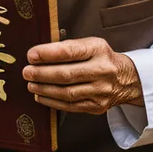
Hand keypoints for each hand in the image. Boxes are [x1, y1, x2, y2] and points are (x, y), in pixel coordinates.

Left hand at [22, 36, 143, 113]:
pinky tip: (40, 96)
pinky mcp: (96, 107)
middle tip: (27, 72)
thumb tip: (38, 55)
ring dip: (45, 89)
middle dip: (42, 74)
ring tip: (31, 84)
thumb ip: (68, 48)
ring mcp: (100, 91)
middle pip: (67, 74)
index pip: (71, 51)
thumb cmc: (100, 58)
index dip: (49, 53)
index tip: (31, 55)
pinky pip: (70, 106)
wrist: (125, 79)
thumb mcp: (90, 45)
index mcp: (98, 50)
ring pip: (67, 93)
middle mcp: (101, 70)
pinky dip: (52, 102)